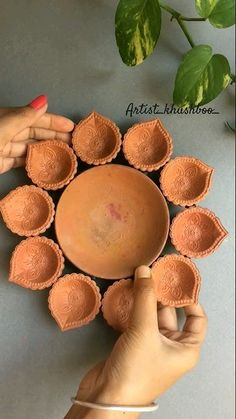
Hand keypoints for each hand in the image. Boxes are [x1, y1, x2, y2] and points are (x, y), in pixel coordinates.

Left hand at [0, 95, 73, 173]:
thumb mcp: (3, 129)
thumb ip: (24, 117)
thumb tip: (44, 101)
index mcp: (6, 118)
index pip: (34, 118)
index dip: (53, 121)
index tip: (71, 126)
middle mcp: (6, 131)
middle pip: (34, 133)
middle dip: (54, 135)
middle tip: (73, 142)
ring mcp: (3, 148)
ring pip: (29, 147)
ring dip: (47, 149)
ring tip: (66, 153)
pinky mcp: (1, 164)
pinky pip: (21, 161)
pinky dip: (34, 162)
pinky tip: (48, 163)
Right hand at [65, 266, 207, 418]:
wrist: (107, 397)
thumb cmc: (136, 369)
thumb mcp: (144, 330)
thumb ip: (144, 297)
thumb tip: (145, 269)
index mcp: (187, 348)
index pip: (197, 318)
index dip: (189, 299)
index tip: (176, 280)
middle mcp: (172, 346)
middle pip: (173, 313)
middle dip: (163, 294)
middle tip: (154, 271)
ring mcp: (152, 345)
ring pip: (153, 316)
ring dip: (147, 299)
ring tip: (140, 276)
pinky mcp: (134, 345)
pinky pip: (139, 321)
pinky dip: (135, 307)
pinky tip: (129, 292)